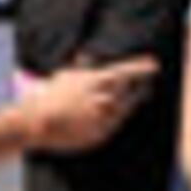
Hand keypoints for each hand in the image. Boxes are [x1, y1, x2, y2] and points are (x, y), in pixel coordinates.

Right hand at [22, 57, 155, 153]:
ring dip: (130, 103)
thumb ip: (81, 68)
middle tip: (146, 84)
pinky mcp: (99, 134)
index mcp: (95, 81)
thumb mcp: (64, 77)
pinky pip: (114, 126)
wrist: (36, 122)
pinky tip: (113, 116)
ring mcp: (102, 118)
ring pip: (124, 110)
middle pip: (128, 92)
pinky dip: (116, 119)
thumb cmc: (48, 96)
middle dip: (138, 87)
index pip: (124, 71)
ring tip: (131, 100)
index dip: (140, 67)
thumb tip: (86, 55)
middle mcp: (102, 99)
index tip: (154, 64)